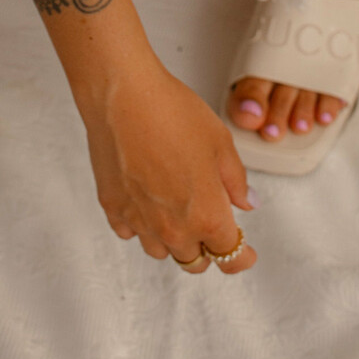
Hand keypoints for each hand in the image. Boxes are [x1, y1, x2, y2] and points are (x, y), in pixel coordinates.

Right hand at [78, 54, 257, 274]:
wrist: (124, 96)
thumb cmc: (172, 113)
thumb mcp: (221, 143)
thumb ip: (236, 182)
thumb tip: (246, 203)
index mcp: (206, 216)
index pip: (229, 255)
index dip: (241, 256)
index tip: (244, 253)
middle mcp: (172, 229)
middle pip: (194, 261)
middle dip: (207, 248)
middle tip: (210, 223)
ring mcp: (139, 222)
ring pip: (162, 252)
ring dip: (173, 240)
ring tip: (177, 210)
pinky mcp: (113, 209)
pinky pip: (130, 233)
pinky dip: (141, 226)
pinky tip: (147, 202)